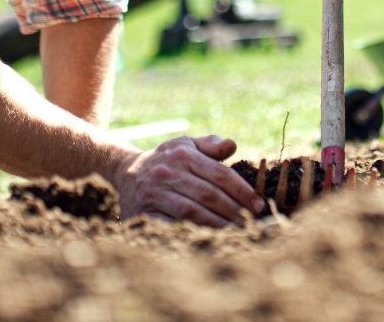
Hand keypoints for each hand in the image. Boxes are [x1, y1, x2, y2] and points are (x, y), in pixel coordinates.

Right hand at [114, 135, 264, 226]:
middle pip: (208, 194)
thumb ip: (210, 145)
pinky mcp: (142, 213)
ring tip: (235, 232)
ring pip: (191, 211)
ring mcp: (153, 193)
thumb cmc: (166, 159)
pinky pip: (170, 225)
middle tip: (250, 221)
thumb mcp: (185, 145)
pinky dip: (190, 232)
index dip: (241, 190)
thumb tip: (232, 145)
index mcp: (182, 155)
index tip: (257, 204)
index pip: (219, 173)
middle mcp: (167, 172)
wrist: (126, 171)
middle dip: (233, 209)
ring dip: (216, 223)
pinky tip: (206, 238)